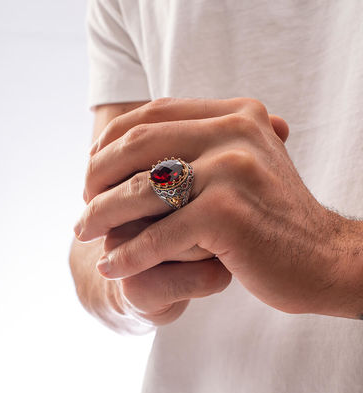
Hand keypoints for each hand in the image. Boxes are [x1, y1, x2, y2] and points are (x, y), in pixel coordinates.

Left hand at [74, 97, 300, 322]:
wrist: (321, 256)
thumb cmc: (270, 215)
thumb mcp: (239, 165)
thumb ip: (198, 145)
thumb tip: (128, 142)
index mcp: (235, 115)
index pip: (153, 113)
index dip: (111, 139)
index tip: (92, 167)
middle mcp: (234, 132)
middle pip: (139, 144)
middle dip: (98, 175)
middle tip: (82, 202)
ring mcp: (231, 172)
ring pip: (142, 189)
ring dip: (102, 213)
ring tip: (83, 231)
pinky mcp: (227, 215)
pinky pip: (159, 236)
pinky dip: (129, 254)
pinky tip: (111, 267)